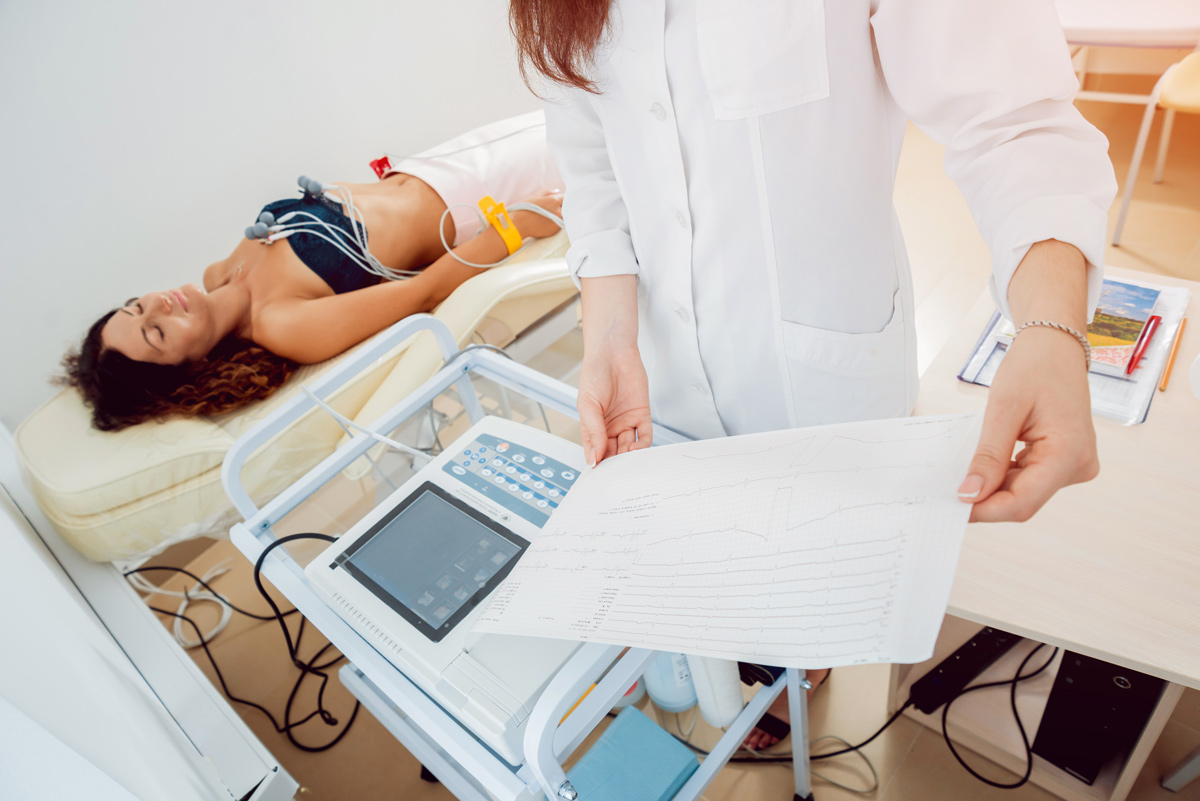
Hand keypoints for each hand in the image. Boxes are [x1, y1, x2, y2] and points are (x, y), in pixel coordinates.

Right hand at [513, 190, 563, 238]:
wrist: (519, 224)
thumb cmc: (525, 208)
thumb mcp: (536, 195)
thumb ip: (549, 192)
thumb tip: (558, 192)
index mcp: (554, 201)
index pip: (566, 198)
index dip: (562, 198)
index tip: (559, 199)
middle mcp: (558, 212)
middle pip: (567, 208)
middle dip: (562, 206)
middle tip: (553, 206)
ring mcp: (557, 222)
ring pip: (563, 217)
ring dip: (560, 214)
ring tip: (549, 213)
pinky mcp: (554, 230)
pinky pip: (558, 224)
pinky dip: (555, 221)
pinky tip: (546, 220)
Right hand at [578, 342, 652, 466]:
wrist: (613, 353)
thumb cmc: (594, 374)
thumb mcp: (587, 405)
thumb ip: (593, 431)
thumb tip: (594, 456)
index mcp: (593, 427)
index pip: (595, 452)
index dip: (597, 464)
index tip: (598, 474)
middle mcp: (610, 427)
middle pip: (614, 453)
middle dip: (615, 464)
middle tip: (615, 472)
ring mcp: (626, 422)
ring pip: (629, 448)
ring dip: (629, 457)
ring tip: (626, 460)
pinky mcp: (642, 415)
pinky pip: (644, 435)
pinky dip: (642, 446)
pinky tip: (636, 449)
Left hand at [959, 326, 1097, 521]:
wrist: (1055, 347)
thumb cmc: (1034, 367)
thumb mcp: (1003, 409)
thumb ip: (988, 456)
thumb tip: (970, 493)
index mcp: (1069, 454)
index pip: (1022, 503)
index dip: (985, 510)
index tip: (952, 506)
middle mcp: (1078, 465)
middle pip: (1023, 501)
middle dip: (985, 498)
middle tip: (948, 490)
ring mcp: (1074, 464)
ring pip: (1024, 492)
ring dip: (993, 485)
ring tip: (964, 471)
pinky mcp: (1065, 460)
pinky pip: (1029, 478)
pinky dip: (1003, 475)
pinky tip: (984, 463)